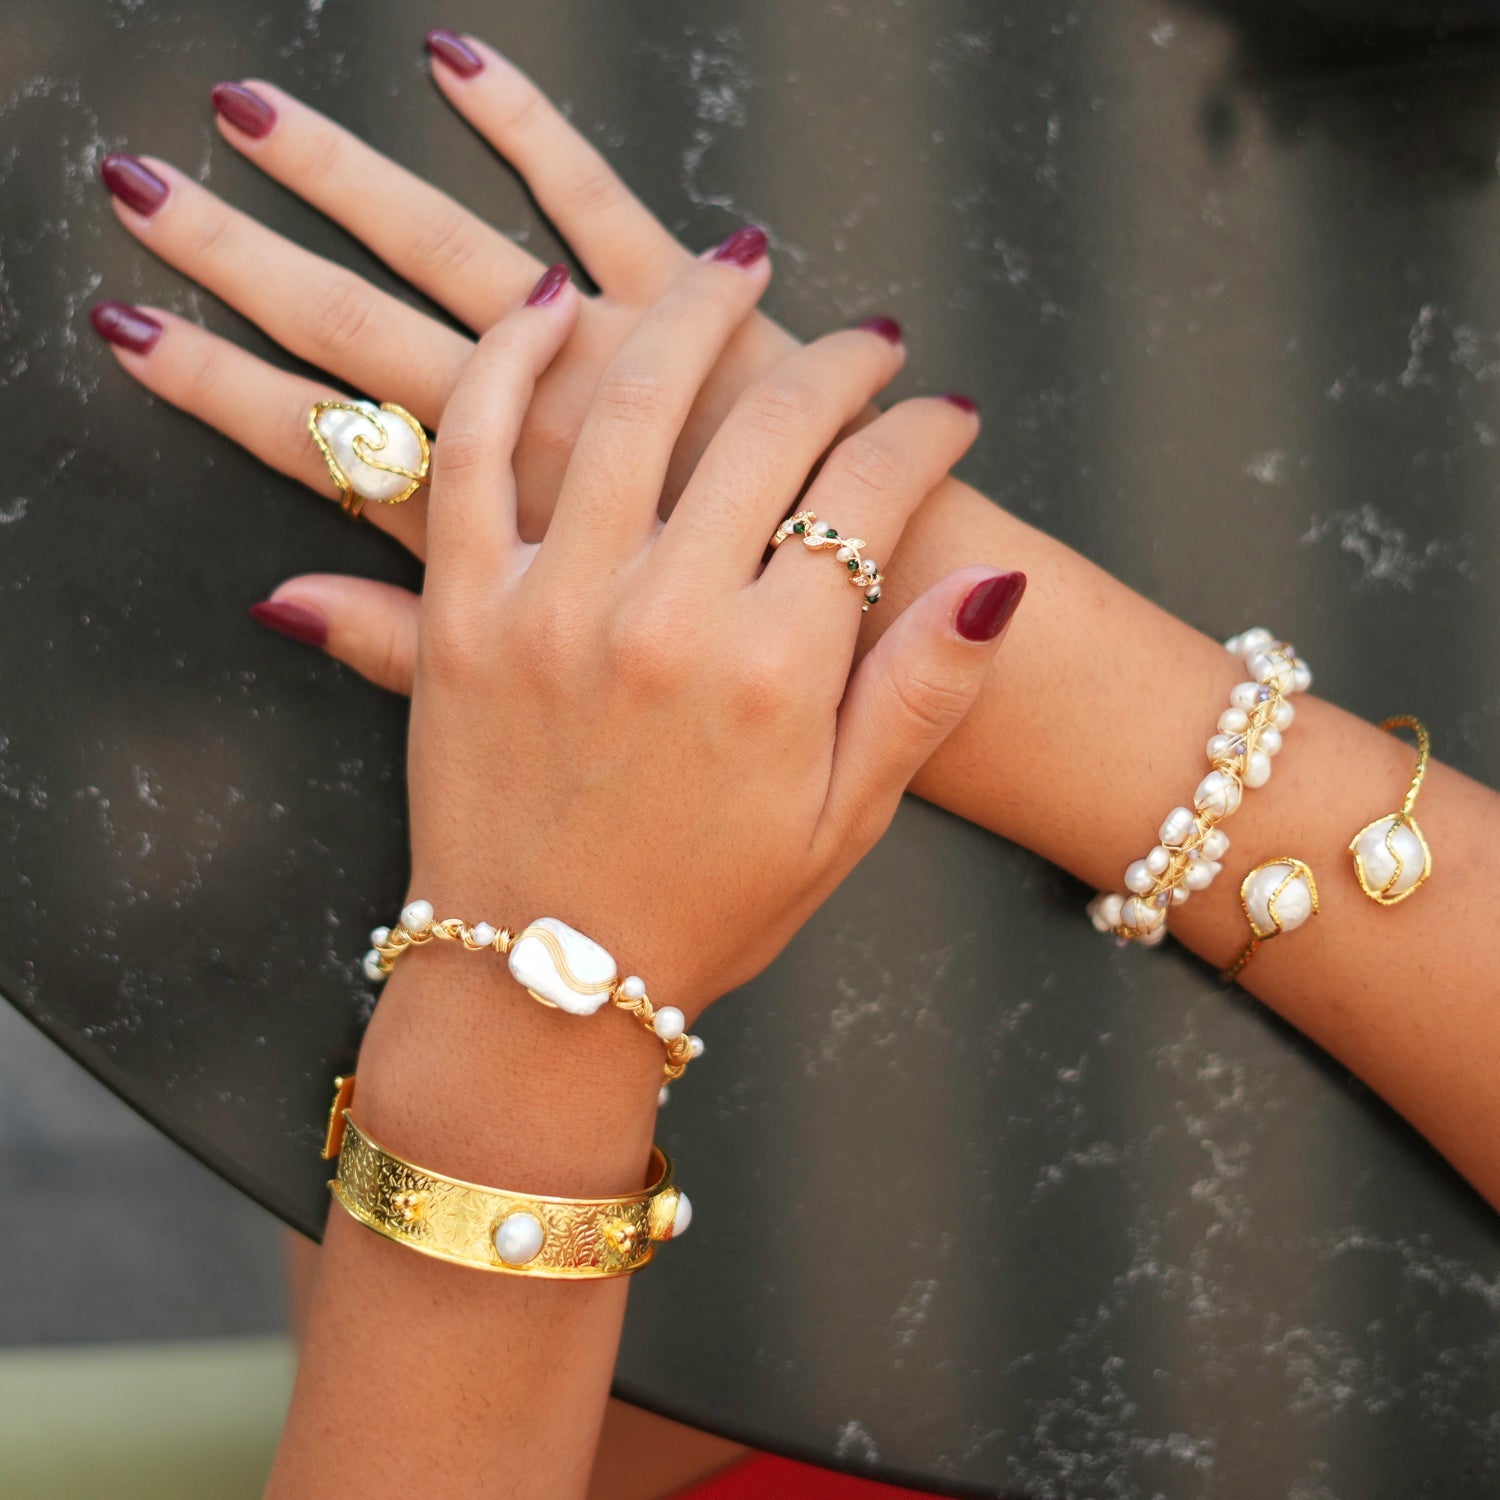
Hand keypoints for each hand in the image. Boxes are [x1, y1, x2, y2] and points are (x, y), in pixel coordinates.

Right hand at [92, 33, 868, 689]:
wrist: (973, 707)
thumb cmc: (799, 727)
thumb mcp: (580, 738)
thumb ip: (420, 660)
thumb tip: (275, 593)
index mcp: (503, 580)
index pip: (318, 453)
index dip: (216, 383)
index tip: (144, 330)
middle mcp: (546, 485)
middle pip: (353, 336)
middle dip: (238, 253)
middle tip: (142, 181)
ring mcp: (632, 401)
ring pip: (455, 264)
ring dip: (339, 181)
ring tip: (242, 113)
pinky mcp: (717, 345)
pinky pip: (610, 217)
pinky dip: (537, 142)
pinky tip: (457, 69)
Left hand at [398, 252, 1019, 1011]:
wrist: (540, 987)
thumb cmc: (703, 911)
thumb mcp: (844, 826)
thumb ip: (922, 695)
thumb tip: (995, 579)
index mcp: (774, 674)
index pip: (871, 498)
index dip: (923, 439)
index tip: (944, 415)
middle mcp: (664, 618)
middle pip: (769, 430)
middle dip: (838, 366)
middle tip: (870, 340)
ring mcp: (551, 604)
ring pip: (629, 405)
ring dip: (694, 318)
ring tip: (737, 271)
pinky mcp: (458, 612)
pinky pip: (468, 452)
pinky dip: (505, 363)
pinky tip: (556, 308)